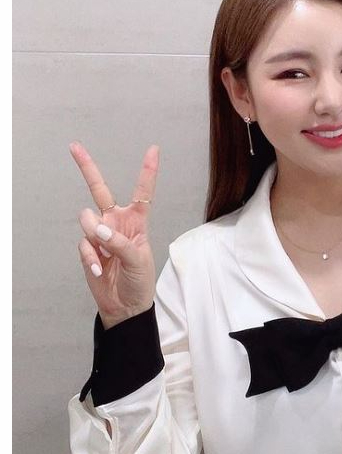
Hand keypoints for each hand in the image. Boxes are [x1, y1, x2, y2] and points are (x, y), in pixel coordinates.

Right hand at [70, 141, 159, 327]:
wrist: (124, 306)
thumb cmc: (139, 282)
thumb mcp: (138, 261)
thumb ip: (119, 243)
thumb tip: (98, 228)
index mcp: (137, 222)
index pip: (143, 192)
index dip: (147, 171)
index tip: (153, 149)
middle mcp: (117, 223)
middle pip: (100, 190)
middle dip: (87, 168)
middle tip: (74, 147)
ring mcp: (100, 235)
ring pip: (88, 221)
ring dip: (95, 237)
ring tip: (105, 254)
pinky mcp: (88, 249)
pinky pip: (84, 245)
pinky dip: (91, 258)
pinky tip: (99, 270)